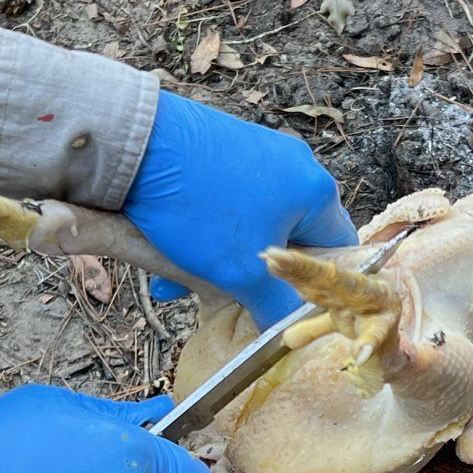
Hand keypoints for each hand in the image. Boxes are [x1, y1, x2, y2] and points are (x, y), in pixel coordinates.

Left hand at [123, 90, 357, 328]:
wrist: (133, 142)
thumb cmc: (198, 206)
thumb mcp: (240, 272)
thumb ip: (274, 307)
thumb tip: (286, 329)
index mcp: (318, 192)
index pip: (339, 250)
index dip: (316, 285)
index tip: (285, 303)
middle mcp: (298, 166)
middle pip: (293, 238)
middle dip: (256, 273)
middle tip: (227, 294)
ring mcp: (262, 150)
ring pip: (256, 223)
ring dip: (225, 256)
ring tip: (183, 277)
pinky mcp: (228, 145)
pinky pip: (231, 201)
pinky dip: (208, 230)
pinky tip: (170, 250)